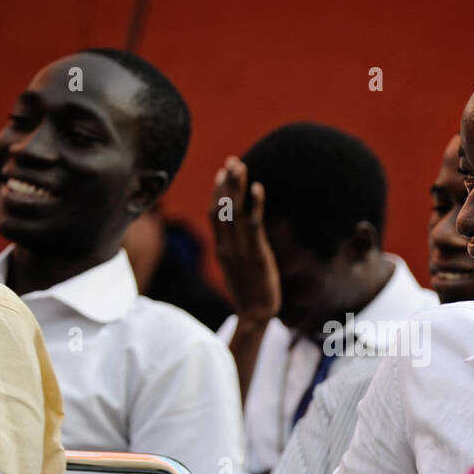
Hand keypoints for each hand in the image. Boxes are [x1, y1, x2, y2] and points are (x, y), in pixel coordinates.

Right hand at [209, 156, 279, 324]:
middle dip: (227, 183)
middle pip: (222, 207)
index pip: (214, 214)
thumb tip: (237, 237)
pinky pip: (254, 225)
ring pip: (235, 212)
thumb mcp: (237, 267)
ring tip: (241, 166)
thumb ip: (235, 250)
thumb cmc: (249, 291)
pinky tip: (258, 188)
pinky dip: (255, 205)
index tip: (222, 173)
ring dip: (238, 187)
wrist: (255, 313)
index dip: (218, 192)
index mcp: (221, 248)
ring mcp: (240, 249)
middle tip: (232, 161)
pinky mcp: (256, 253)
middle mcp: (227, 245)